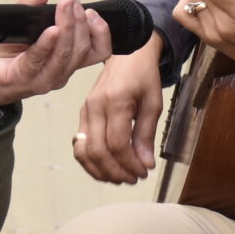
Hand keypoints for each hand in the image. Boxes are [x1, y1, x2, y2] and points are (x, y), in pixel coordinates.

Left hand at [0, 0, 113, 113]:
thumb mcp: (17, 27)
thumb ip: (29, 10)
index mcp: (62, 61)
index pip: (96, 51)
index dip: (101, 32)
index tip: (90, 11)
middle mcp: (57, 73)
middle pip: (82, 50)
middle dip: (80, 22)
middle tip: (71, 0)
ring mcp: (41, 79)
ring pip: (66, 56)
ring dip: (69, 29)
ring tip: (66, 7)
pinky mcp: (20, 79)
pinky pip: (38, 61)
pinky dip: (46, 45)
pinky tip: (51, 31)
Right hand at [73, 34, 165, 184]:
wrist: (127, 55)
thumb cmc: (143, 76)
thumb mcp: (153, 102)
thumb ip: (146, 134)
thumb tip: (145, 164)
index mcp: (115, 101)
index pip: (117, 144)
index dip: (130, 163)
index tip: (145, 172)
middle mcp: (95, 108)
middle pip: (97, 151)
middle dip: (116, 171)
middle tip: (134, 179)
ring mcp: (85, 112)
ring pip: (83, 152)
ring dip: (101, 171)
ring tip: (121, 177)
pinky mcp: (83, 116)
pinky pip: (80, 146)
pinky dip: (91, 162)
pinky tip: (107, 168)